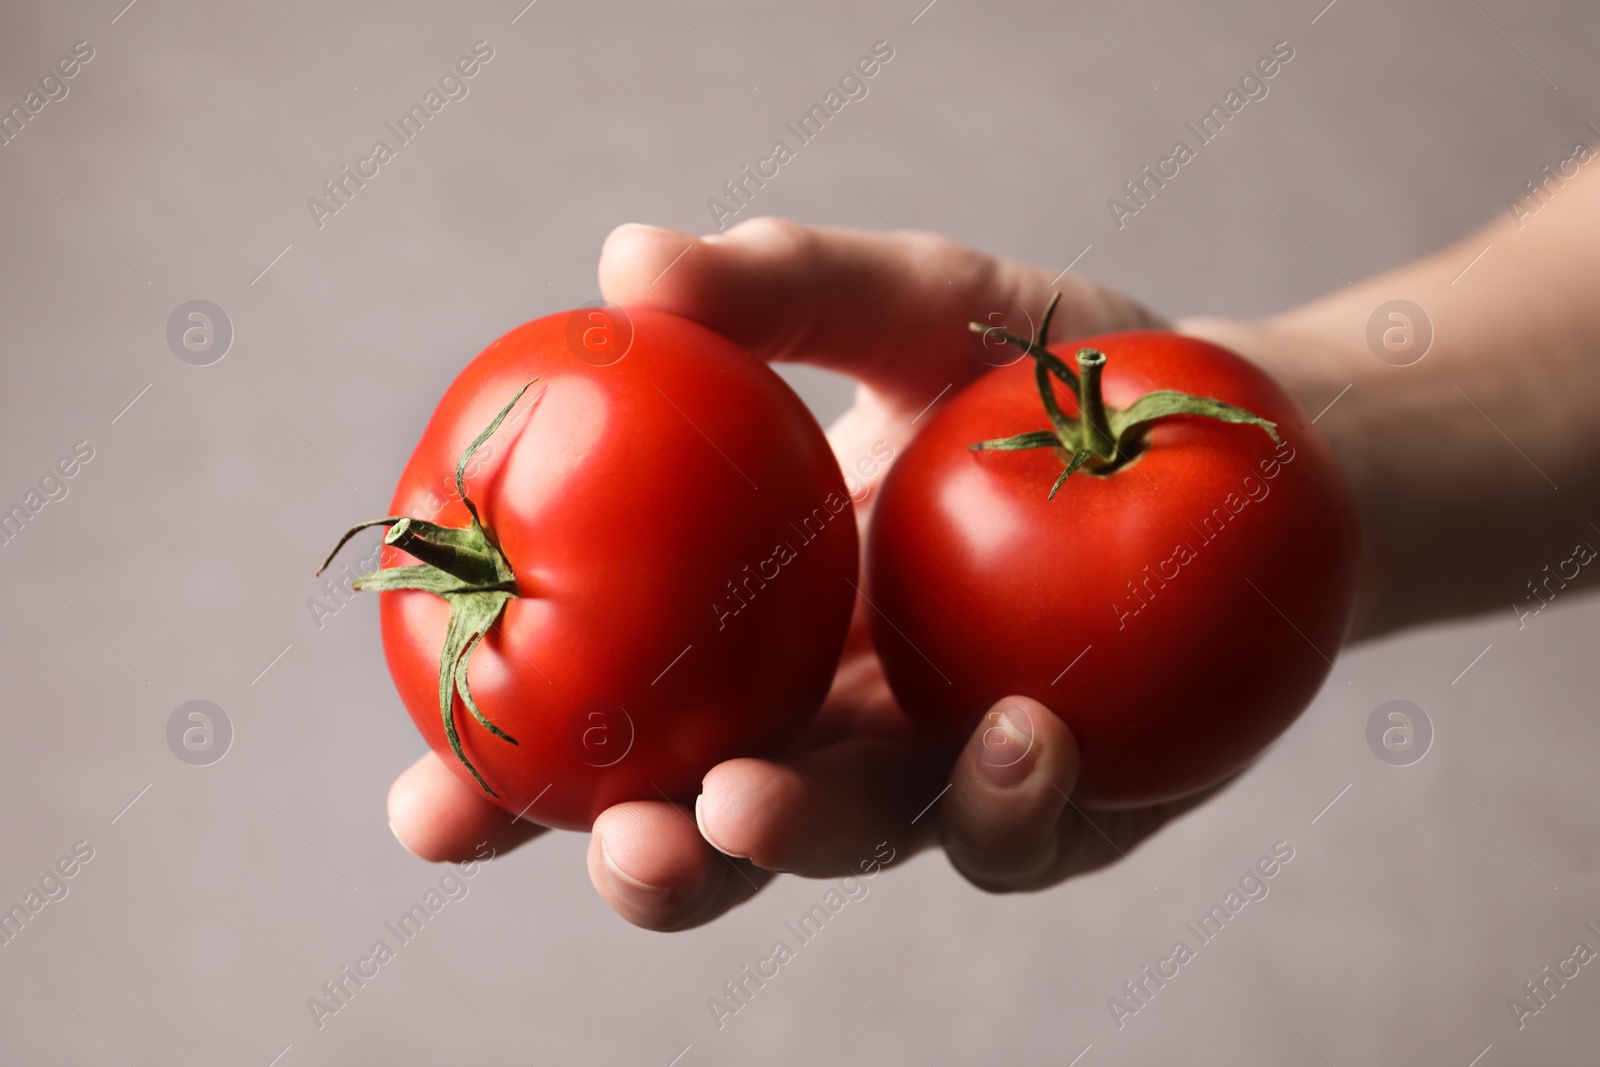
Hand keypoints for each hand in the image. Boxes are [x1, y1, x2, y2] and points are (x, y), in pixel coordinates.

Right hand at [388, 218, 1210, 927]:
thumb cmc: (1052, 371)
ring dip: (803, 844)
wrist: (1239, 433)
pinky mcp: (1071, 800)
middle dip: (652, 862)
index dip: (517, 782)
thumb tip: (630, 259)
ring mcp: (950, 767)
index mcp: (761, 627)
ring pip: (857, 844)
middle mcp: (840, 714)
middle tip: (610, 846)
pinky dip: (1008, 799)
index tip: (431, 805)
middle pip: (716, 824)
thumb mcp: (924, 302)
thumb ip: (788, 289)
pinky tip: (1016, 731)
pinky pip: (1022, 829)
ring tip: (752, 807)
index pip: (617, 719)